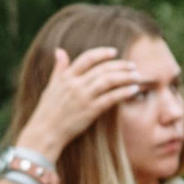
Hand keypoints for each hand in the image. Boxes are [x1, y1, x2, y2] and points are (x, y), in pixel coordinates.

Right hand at [14, 46, 141, 160]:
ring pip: (110, 81)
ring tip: (137, 76)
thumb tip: (59, 50)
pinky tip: (133, 90)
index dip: (102, 53)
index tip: (114, 52)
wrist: (45, 132)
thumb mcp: (51, 86)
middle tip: (132, 65)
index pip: (87, 58)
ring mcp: (83, 97)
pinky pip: (111, 98)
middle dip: (120, 65)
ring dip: (126, 77)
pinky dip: (124, 92)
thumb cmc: (47, 110)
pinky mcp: (90, 110)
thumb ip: (59, 69)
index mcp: (66, 77)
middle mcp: (75, 85)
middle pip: (103, 69)